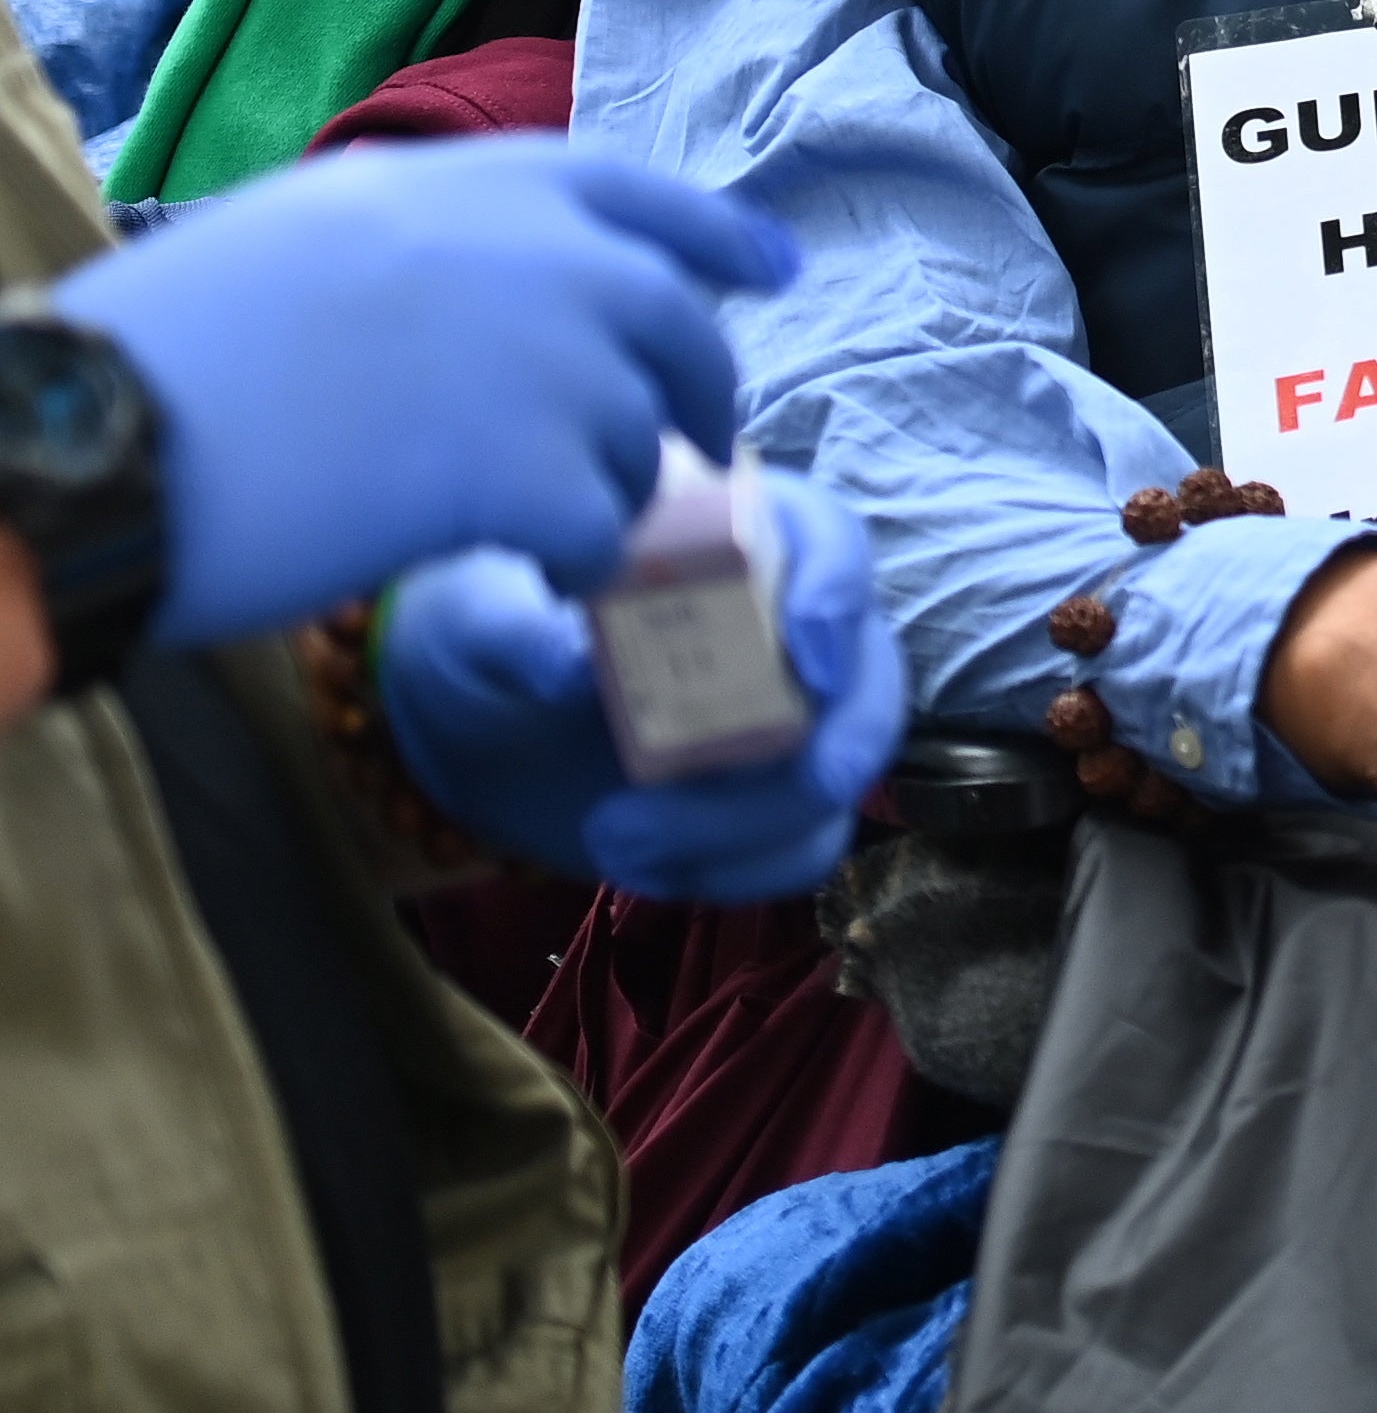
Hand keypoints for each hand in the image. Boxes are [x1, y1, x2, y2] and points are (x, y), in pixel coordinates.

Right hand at [49, 139, 792, 645]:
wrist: (91, 437)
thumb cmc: (155, 355)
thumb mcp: (298, 240)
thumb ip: (418, 247)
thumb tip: (492, 282)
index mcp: (454, 184)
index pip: (629, 192)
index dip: (711, 232)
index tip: (772, 268)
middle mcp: (522, 251)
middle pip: (671, 318)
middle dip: (695, 385)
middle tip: (700, 444)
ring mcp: (536, 354)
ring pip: (639, 433)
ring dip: (613, 487)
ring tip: (549, 527)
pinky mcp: (524, 467)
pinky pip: (602, 527)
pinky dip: (577, 563)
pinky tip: (531, 577)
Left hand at [382, 472, 907, 900]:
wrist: (469, 732)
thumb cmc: (483, 636)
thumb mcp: (471, 618)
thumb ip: (509, 626)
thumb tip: (568, 665)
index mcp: (733, 543)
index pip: (829, 540)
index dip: (838, 588)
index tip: (808, 647)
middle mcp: (785, 628)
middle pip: (871, 673)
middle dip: (847, 735)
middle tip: (812, 779)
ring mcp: (789, 724)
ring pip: (839, 777)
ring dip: (750, 824)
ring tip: (616, 841)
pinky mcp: (768, 807)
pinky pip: (799, 851)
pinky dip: (735, 872)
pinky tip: (638, 865)